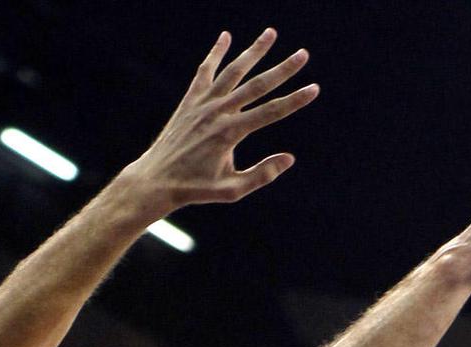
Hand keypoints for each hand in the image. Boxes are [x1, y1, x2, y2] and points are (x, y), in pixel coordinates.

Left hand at [123, 29, 318, 214]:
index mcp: (230, 133)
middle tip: (303, 54)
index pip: (271, 112)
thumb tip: (289, 158)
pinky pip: (205, 72)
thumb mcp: (231, 189)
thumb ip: (261, 175)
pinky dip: (216, 54)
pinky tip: (226, 37)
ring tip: (271, 33)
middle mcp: (218, 112)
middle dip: (283, 69)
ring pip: (233, 71)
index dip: (295, 100)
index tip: (314, 88)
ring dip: (254, 51)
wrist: (157, 179)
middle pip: (257, 86)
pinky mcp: (190, 101)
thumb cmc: (196, 188)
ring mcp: (203, 103)